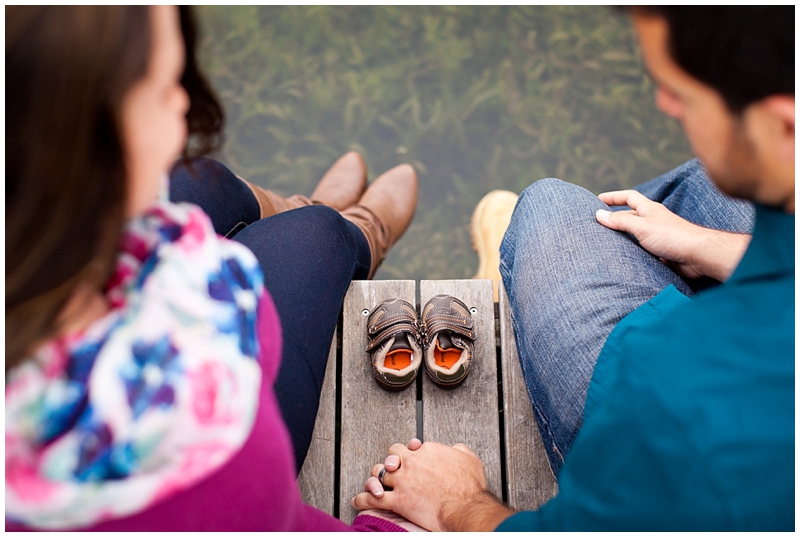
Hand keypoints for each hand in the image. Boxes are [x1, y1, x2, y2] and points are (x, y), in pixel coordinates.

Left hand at [352, 440, 514, 531]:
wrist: (465, 507)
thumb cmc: (469, 486)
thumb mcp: (469, 459)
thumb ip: (458, 450)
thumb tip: (455, 448)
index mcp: (426, 451)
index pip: (408, 447)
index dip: (406, 452)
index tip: (408, 457)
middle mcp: (410, 463)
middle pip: (390, 456)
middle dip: (389, 462)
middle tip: (392, 470)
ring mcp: (402, 482)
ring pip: (378, 474)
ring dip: (375, 479)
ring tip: (375, 484)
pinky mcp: (398, 501)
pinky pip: (373, 499)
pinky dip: (363, 499)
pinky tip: (358, 500)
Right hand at [596, 190, 750, 281]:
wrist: (697, 255)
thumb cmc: (673, 236)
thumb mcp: (642, 226)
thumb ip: (620, 221)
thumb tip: (599, 214)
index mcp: (650, 210)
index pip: (629, 197)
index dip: (614, 197)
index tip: (598, 199)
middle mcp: (653, 221)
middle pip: (630, 216)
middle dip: (614, 218)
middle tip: (597, 225)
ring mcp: (657, 236)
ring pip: (635, 234)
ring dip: (622, 237)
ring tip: (605, 243)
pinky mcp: (660, 252)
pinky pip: (641, 249)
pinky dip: (631, 252)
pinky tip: (623, 257)